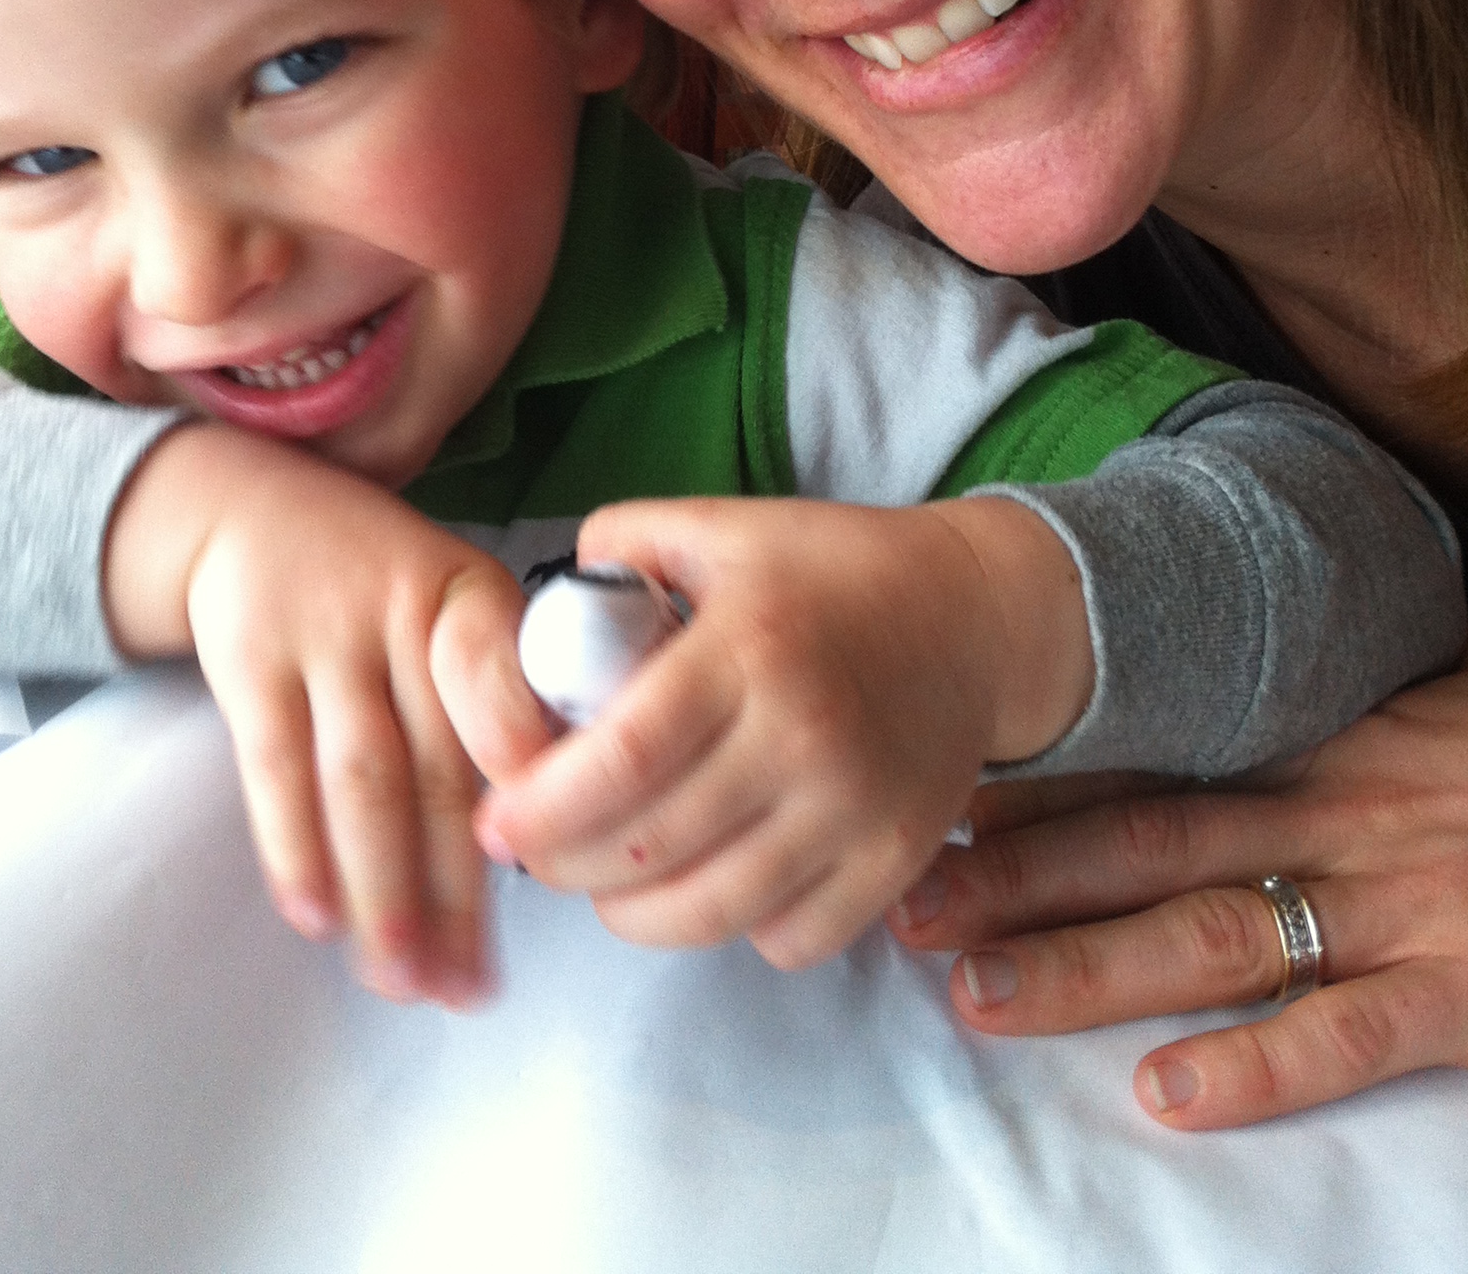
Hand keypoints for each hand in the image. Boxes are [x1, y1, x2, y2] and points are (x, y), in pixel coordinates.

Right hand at [103, 424, 549, 1006]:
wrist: (248, 511)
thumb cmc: (380, 588)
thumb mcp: (453, 605)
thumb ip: (496, 696)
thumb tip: (552, 830)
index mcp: (475, 600)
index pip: (508, 684)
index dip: (523, 767)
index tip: (549, 858)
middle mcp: (405, 612)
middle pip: (437, 765)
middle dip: (455, 890)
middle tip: (466, 990)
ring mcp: (323, 635)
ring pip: (362, 780)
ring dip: (382, 891)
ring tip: (400, 980)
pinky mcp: (249, 660)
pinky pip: (275, 767)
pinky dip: (295, 849)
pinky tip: (316, 918)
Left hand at [469, 492, 1094, 970]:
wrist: (974, 614)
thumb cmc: (828, 569)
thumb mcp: (721, 526)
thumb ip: (620, 546)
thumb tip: (540, 612)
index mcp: (748, 647)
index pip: (620, 760)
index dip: (538, 809)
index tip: (494, 822)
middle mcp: (804, 735)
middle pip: (649, 849)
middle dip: (564, 868)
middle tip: (536, 851)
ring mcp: (856, 808)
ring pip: (710, 913)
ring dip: (633, 912)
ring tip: (606, 877)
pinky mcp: (895, 861)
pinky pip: (787, 940)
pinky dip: (734, 928)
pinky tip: (711, 877)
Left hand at [887, 629, 1467, 1126]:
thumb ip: (1365, 666)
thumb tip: (1288, 635)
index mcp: (1336, 735)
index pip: (1160, 754)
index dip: (1043, 784)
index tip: (939, 799)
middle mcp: (1347, 809)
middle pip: (1151, 843)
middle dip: (1021, 879)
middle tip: (908, 907)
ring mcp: (1409, 902)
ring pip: (1218, 934)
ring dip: (1092, 969)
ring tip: (982, 998)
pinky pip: (1353, 1032)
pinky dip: (1261, 1065)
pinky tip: (1172, 1095)